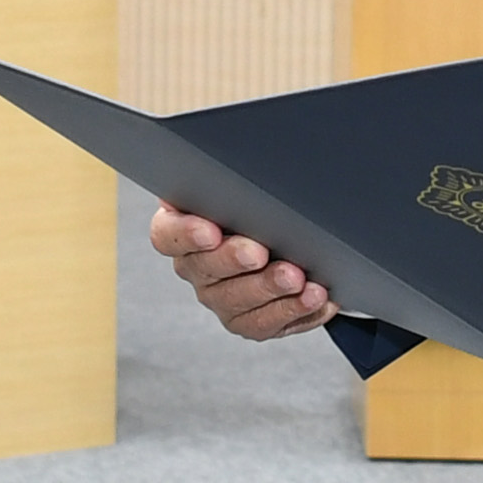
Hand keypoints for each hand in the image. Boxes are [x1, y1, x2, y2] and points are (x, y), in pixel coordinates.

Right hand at [152, 199, 332, 337]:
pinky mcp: (247, 321)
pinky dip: (295, 311)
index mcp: (183, 228)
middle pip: (205, 269)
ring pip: (238, 302)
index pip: (167, 234)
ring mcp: (220, 298)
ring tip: (297, 278)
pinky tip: (316, 297)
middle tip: (260, 252)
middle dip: (234, 261)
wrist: (286, 236)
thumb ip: (236, 181)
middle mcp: (195, 267)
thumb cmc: (257, 205)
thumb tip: (254, 158)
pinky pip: (267, 324)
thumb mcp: (243, 186)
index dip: (185, 235)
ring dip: (270, 290)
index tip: (210, 231)